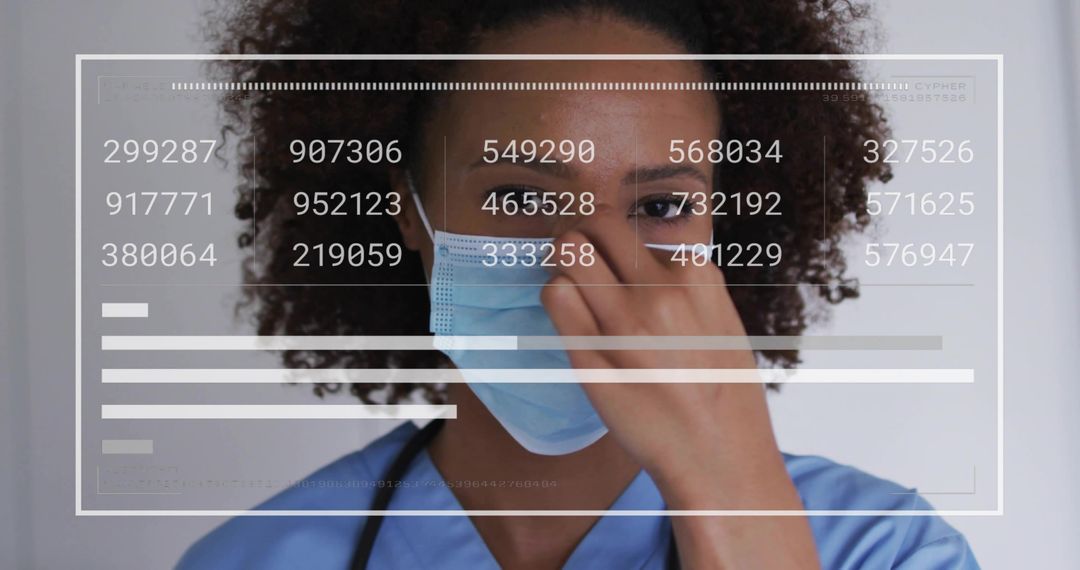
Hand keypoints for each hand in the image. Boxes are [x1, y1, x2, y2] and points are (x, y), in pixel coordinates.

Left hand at [541, 211, 819, 568]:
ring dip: (564, 262)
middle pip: (597, 225)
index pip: (635, 225)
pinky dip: (556, 295)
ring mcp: (623, 323)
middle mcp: (658, 292)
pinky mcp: (590, 356)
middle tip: (582, 258)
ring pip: (568, 253)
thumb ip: (685, 281)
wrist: (716, 453)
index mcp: (696, 275)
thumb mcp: (721, 319)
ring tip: (575, 286)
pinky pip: (555, 298)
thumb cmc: (719, 388)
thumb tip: (644, 249)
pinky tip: (570, 313)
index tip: (614, 255)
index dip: (617, 239)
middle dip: (583, 234)